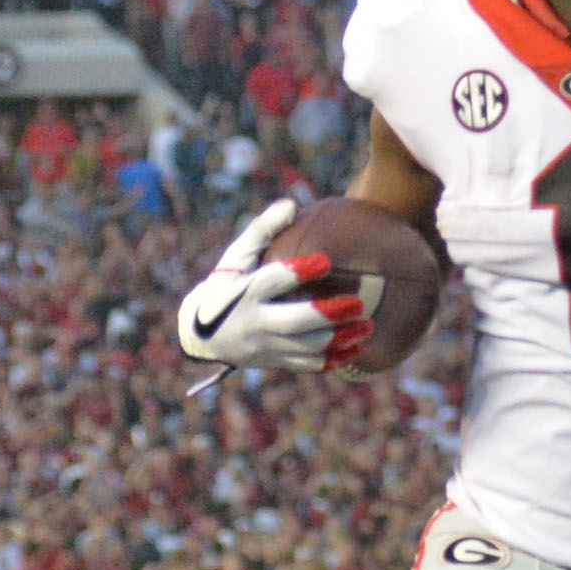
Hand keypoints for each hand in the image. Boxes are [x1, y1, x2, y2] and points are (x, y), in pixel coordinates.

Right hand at [175, 197, 376, 373]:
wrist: (202, 335)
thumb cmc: (227, 285)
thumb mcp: (236, 256)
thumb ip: (262, 229)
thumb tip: (291, 204)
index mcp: (244, 292)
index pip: (272, 282)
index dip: (298, 272)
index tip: (326, 261)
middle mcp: (254, 322)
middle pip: (294, 322)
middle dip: (327, 314)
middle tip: (359, 304)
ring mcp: (264, 346)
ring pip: (306, 347)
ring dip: (339, 339)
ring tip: (368, 327)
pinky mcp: (274, 361)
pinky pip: (307, 365)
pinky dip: (334, 359)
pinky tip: (358, 349)